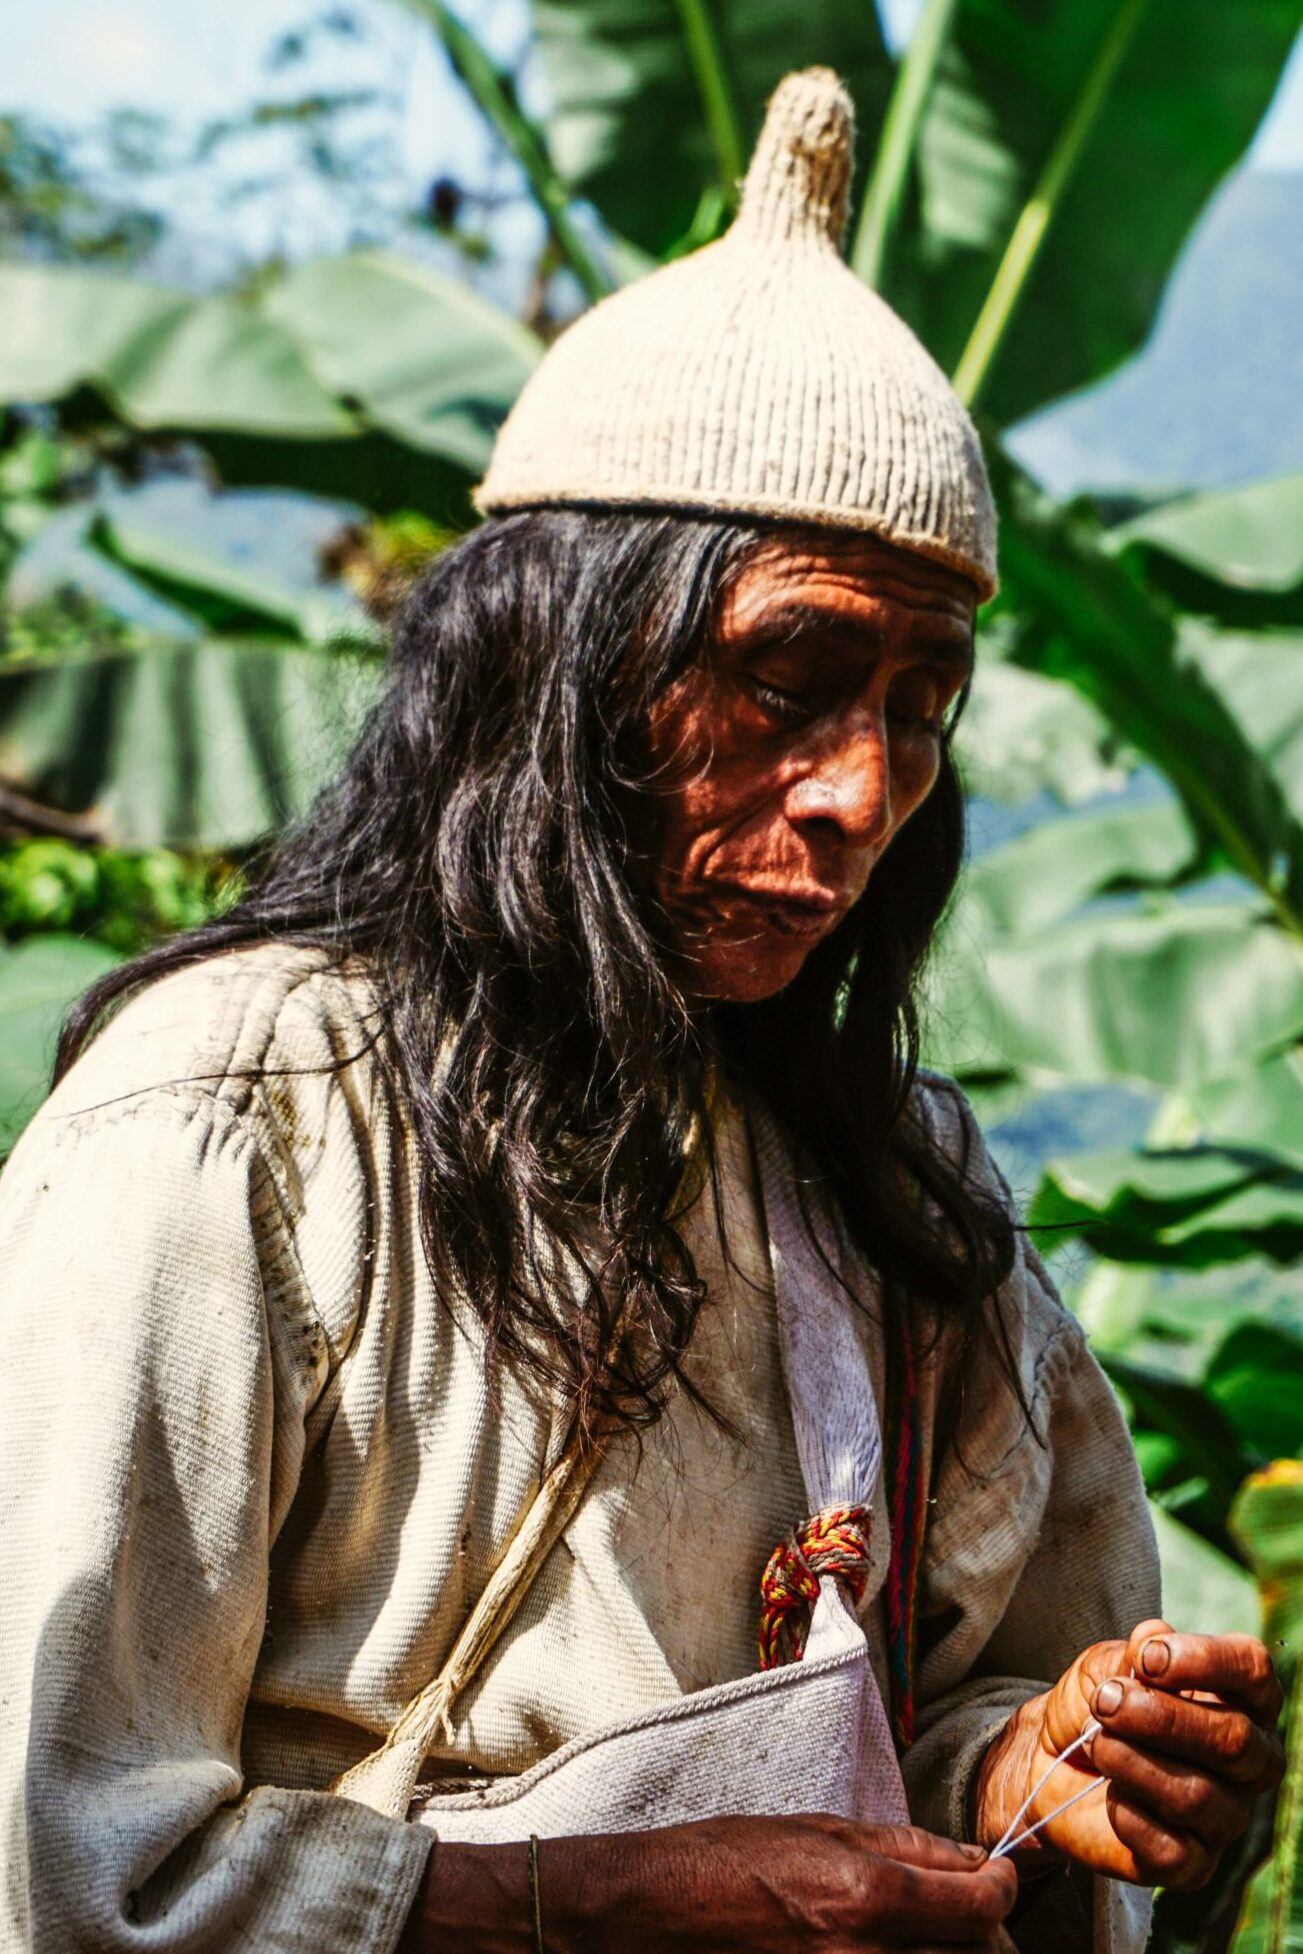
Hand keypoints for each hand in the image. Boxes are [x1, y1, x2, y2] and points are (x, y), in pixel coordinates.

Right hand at [404, 1815, 1017, 1950]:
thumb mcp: (815, 1829)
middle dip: (980, 1937)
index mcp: (867, 1899)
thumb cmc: (722, 1861)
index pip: (985, 1908)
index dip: (1001, 1890)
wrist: (647, 1918)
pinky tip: (869, 1949)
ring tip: (911, 1933)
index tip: (995, 1880)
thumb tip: (976, 1862)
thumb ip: (905, 1849)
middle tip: (961, 1916)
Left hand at [976, 1617, 1283, 1888]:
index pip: (1252, 1671)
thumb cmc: (1096, 1705)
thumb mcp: (1108, 1664)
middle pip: (1234, 1740)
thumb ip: (1135, 1653)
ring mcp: (1224, 1816)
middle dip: (1160, 1716)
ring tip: (1094, 1741)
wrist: (1047, 1760)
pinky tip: (1108, 1794)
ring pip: (1198, 1796)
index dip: (1205, 1661)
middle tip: (1106, 1701)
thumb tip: (1154, 1641)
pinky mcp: (1192, 1865)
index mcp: (1240, 1700)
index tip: (1148, 1659)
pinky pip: (1173, 1850)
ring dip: (1132, 1761)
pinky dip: (1129, 1815)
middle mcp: (1247, 1761)